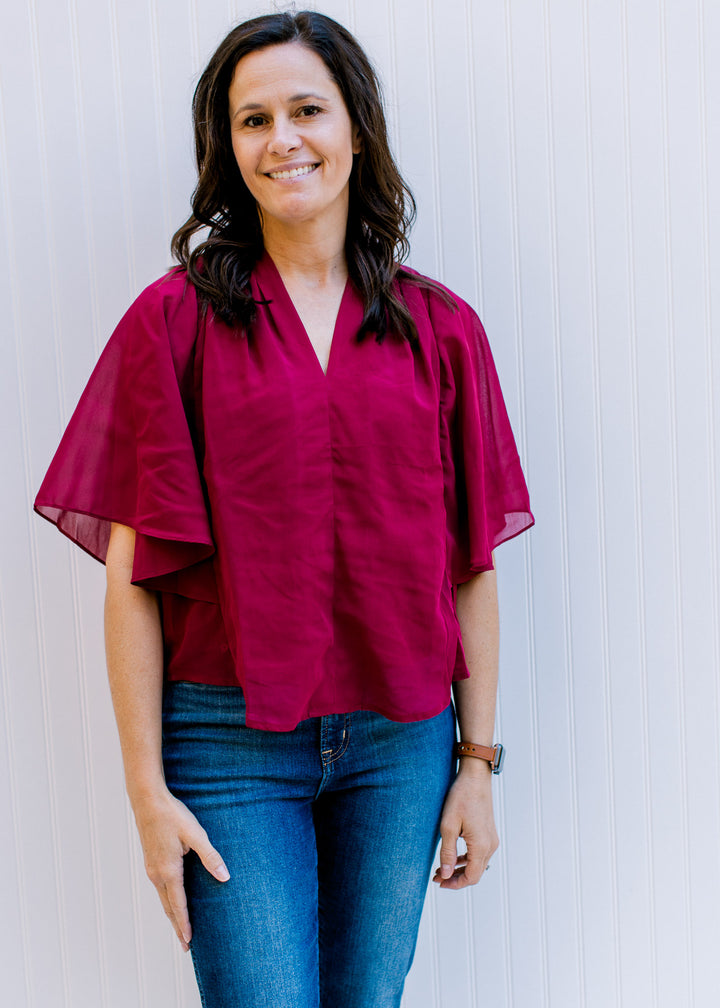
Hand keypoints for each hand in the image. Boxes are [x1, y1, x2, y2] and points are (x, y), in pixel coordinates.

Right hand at [131, 790, 229, 949]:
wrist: (147, 800)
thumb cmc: (173, 815)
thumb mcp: (196, 834)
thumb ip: (210, 856)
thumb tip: (225, 877)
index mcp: (169, 871)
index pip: (178, 905)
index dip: (184, 924)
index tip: (188, 943)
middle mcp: (157, 874)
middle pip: (168, 907)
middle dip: (177, 926)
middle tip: (185, 945)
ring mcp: (151, 868)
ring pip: (162, 898)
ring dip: (171, 913)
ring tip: (180, 927)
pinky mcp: (150, 860)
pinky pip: (159, 887)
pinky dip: (167, 900)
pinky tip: (172, 899)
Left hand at [432, 766, 498, 888]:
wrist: (475, 778)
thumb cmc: (461, 798)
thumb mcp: (448, 826)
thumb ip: (447, 852)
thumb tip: (445, 874)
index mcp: (481, 846)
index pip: (471, 877)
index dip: (455, 884)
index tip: (439, 882)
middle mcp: (490, 846)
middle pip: (475, 873)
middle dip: (456, 878)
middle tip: (437, 877)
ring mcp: (491, 839)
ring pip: (477, 865)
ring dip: (460, 869)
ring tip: (442, 869)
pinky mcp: (489, 834)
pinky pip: (479, 854)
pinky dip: (466, 860)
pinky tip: (453, 857)